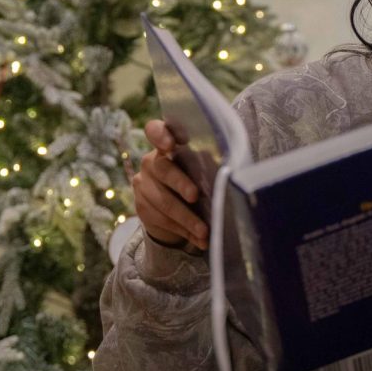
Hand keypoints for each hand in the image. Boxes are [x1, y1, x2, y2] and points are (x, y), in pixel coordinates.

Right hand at [131, 120, 209, 250]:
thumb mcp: (201, 168)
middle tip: (195, 196)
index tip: (171, 145)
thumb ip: (207, 164)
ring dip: (186, 219)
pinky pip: (162, 221)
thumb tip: (229, 172)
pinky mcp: (141, 208)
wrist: (173, 208)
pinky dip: (184, 232)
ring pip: (162, 202)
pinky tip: (199, 240)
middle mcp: (150, 162)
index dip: (160, 135)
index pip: (155, 130)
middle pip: (162, 170)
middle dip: (180, 184)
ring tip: (205, 232)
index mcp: (166, 145)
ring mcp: (143, 185)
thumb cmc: (196, 179)